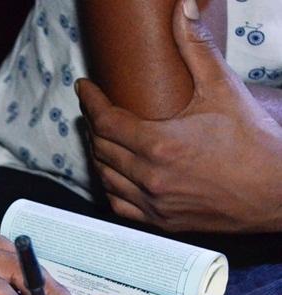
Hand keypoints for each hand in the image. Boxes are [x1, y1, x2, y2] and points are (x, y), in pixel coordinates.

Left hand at [77, 0, 281, 232]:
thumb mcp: (224, 89)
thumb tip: (182, 9)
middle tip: (93, 107)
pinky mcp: (161, 221)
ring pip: (105, 177)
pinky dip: (110, 186)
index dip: (89, 101)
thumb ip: (196, 48)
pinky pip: (119, 204)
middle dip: (92, 124)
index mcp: (159, 145)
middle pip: (101, 148)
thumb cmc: (254, 143)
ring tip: (100, 136)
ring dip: (98, 155)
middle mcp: (150, 177)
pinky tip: (114, 172)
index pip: (105, 121)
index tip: (84, 87)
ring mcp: (153, 203)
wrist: (277, 193)